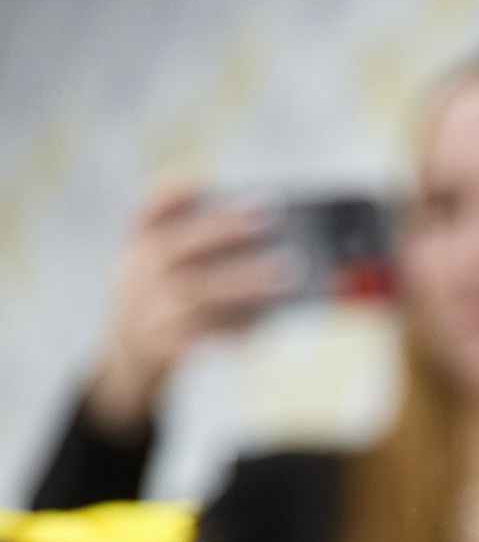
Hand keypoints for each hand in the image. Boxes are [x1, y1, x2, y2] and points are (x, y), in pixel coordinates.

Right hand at [89, 184, 287, 433]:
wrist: (127, 361)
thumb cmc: (162, 306)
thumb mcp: (159, 274)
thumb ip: (195, 255)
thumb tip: (268, 250)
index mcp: (135, 247)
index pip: (147, 210)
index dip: (176, 192)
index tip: (210, 179)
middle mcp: (137, 274)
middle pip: (180, 245)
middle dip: (224, 228)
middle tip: (270, 219)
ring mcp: (149, 312)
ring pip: (200, 292)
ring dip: (245, 281)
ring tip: (287, 274)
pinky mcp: (165, 347)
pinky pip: (208, 333)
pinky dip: (240, 327)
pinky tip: (269, 322)